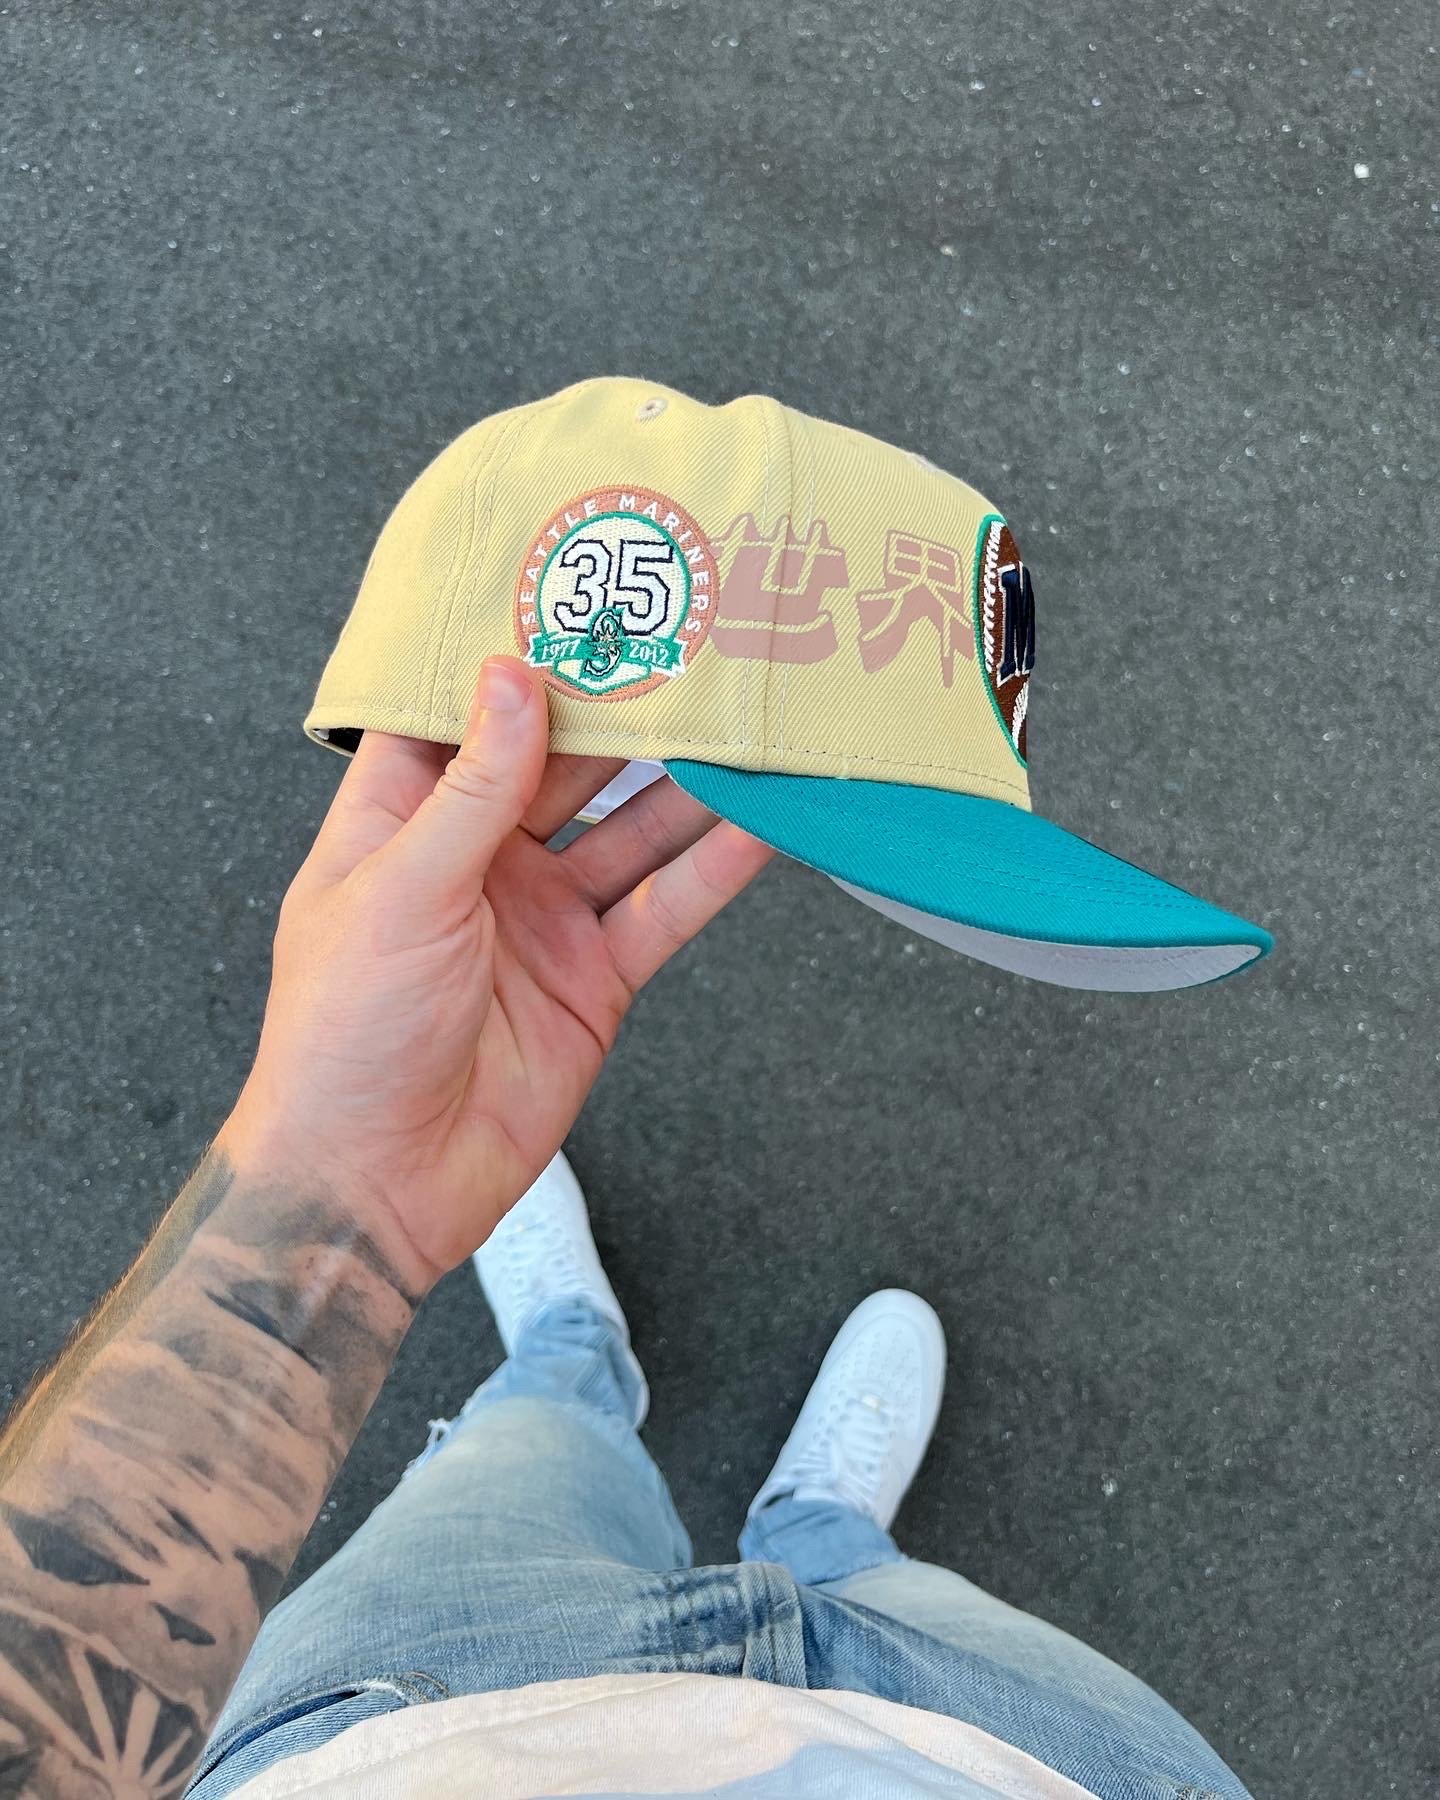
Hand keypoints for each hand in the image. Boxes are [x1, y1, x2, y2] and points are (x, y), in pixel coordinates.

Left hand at [218, 658, 771, 1283]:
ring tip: (749, 724)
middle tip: (694, 647)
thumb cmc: (342, 1037)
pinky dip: (713, 871)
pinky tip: (761, 828)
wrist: (378, 1184)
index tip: (576, 594)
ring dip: (687, 787)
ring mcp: (543, 917)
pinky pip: (662, 909)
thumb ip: (472, 788)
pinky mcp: (595, 977)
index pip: (463, 717)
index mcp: (404, 823)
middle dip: (625, 713)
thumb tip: (514, 677)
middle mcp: (478, 859)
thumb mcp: (401, 890)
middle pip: (564, 765)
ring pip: (630, 832)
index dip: (514, 657)